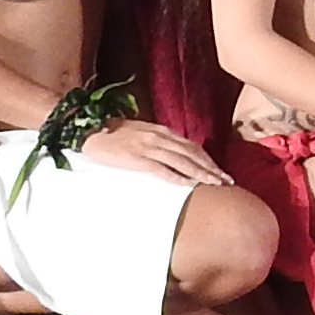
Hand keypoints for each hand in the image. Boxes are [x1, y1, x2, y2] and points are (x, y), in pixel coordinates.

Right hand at [76, 117, 232, 186]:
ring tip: (214, 184)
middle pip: (192, 153)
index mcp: (161, 131)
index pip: (191, 145)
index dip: (208, 159)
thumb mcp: (140, 132)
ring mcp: (148, 146)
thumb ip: (158, 141)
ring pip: (181, 160)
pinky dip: (176, 176)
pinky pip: (160, 168)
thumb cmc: (112, 133)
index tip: (221, 171)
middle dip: (211, 167)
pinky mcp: (136, 157)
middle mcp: (158, 137)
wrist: (87, 129)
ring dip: (200, 173)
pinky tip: (188, 184)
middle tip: (227, 181)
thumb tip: (174, 153)